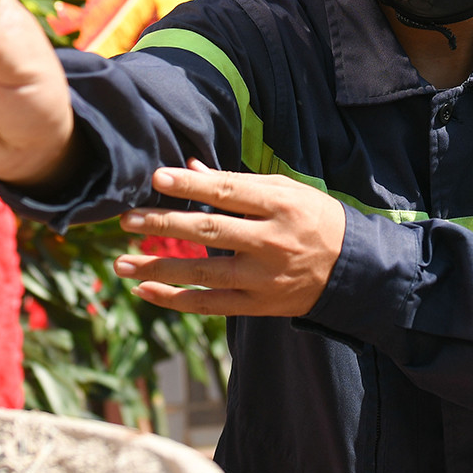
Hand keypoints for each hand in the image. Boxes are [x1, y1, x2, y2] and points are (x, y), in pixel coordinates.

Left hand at [115, 161, 346, 317]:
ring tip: (121, 261)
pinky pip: (209, 305)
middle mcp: (271, 241)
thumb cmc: (315, 219)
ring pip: (203, 273)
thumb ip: (239, 183)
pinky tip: (144, 290)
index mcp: (281, 205)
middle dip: (164, 224)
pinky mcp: (258, 303)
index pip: (228, 192)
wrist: (352, 270)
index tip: (156, 178)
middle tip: (126, 219)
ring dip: (158, 267)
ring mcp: (263, 276)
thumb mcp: (287, 190)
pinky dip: (175, 300)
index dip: (191, 185)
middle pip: (209, 230)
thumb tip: (191, 168)